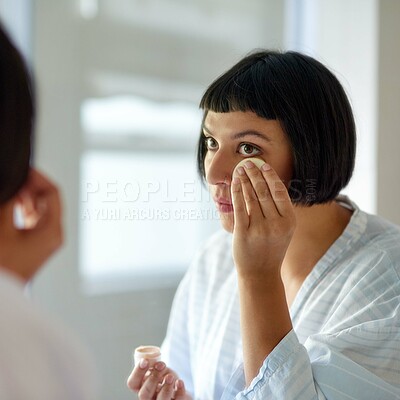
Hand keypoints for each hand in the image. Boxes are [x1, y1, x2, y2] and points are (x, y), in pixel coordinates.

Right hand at [0, 168, 62, 280]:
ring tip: (10, 187)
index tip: (24, 169)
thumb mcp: (2, 229)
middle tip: (13, 177)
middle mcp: (53, 235)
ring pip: (38, 209)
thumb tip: (13, 186)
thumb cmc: (3, 266)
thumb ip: (9, 203)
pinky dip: (21, 209)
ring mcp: (44, 240)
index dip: (38, 178)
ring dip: (24, 197)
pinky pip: (31, 220)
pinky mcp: (33, 244)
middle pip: (47, 200)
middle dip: (29, 186)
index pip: (53, 194)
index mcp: (53, 230)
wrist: (0, 296)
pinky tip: (10, 202)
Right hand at [127, 360, 190, 399]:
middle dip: (152, 379)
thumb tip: (153, 360)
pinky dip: (179, 391)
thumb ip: (155, 365)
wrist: (179, 388)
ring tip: (171, 376)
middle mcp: (149, 397)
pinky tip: (179, 382)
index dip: (137, 372)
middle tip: (161, 365)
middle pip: (144, 394)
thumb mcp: (159, 369)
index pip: (132, 383)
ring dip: (165, 387)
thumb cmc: (166, 376)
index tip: (145, 360)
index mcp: (141, 386)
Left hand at [231, 161, 295, 278]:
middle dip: (255, 174)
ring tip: (240, 170)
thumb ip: (280, 210)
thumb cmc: (271, 248)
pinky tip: (234, 183)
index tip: (263, 165)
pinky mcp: (243, 233)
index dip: (270, 176)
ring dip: (244, 180)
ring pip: (251, 197)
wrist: (261, 273)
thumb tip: (269, 183)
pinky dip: (236, 192)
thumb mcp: (283, 230)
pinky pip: (239, 207)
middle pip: (264, 192)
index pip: (280, 192)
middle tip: (248, 163)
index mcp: (289, 221)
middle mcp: (276, 224)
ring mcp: (259, 229)